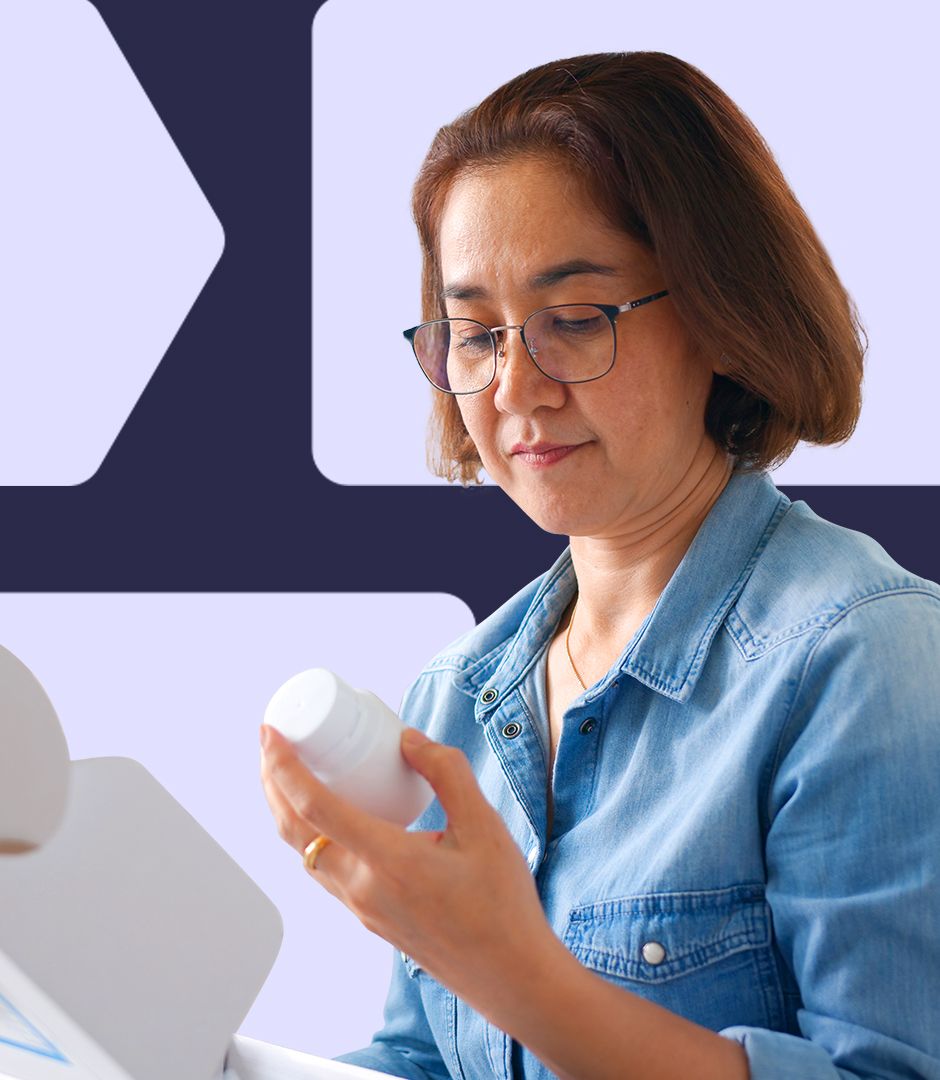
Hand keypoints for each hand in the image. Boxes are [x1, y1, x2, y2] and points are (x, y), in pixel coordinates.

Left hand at [259, 723, 553, 1004]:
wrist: (509, 975)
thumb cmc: (502, 906)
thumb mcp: (485, 826)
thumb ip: (447, 773)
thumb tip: (407, 739)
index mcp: (389, 862)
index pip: (315, 808)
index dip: (284, 767)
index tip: (271, 734)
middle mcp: (363, 888)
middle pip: (294, 831)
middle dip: (273, 783)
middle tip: (273, 743)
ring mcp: (361, 907)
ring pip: (305, 853)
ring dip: (287, 810)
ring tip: (292, 773)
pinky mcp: (368, 917)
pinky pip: (324, 869)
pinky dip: (312, 834)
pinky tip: (331, 815)